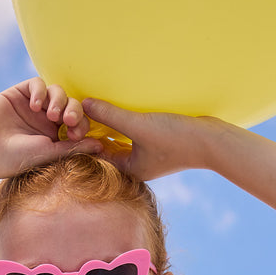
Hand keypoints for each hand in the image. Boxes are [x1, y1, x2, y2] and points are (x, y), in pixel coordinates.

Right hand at [0, 78, 104, 180]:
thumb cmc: (16, 159)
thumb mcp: (50, 153)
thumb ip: (75, 147)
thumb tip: (102, 146)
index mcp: (57, 136)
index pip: (79, 123)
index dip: (82, 124)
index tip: (76, 133)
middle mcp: (47, 120)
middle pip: (72, 105)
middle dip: (74, 111)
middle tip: (68, 121)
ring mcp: (35, 106)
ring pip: (58, 92)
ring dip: (59, 100)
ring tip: (51, 114)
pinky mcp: (20, 93)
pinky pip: (38, 83)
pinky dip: (40, 91)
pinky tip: (34, 105)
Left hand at [77, 96, 224, 181]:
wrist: (212, 141)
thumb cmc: (177, 138)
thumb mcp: (139, 124)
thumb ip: (111, 115)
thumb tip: (83, 102)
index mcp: (128, 171)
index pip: (94, 156)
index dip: (79, 139)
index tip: (63, 122)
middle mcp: (133, 167)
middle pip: (103, 150)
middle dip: (89, 134)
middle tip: (70, 115)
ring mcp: (143, 157)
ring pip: (115, 142)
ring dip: (103, 128)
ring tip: (86, 110)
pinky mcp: (152, 146)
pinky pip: (127, 136)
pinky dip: (117, 126)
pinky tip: (110, 109)